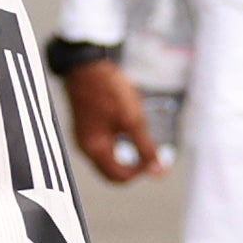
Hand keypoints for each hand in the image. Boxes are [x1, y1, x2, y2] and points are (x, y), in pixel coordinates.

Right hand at [61, 57, 161, 183]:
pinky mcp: (87, 128)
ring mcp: (85, 138)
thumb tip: (158, 171)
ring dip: (128, 154)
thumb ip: (145, 147)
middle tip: (150, 151)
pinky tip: (128, 127)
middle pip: (113, 172)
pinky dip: (120, 144)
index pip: (119, 177)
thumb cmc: (107, 90)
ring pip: (110, 160)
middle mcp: (86, 148)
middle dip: (134, 165)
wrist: (86, 66)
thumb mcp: (132, 119)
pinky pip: (105, 147)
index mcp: (95, 149)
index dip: (141, 171)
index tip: (154, 156)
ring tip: (140, 135)